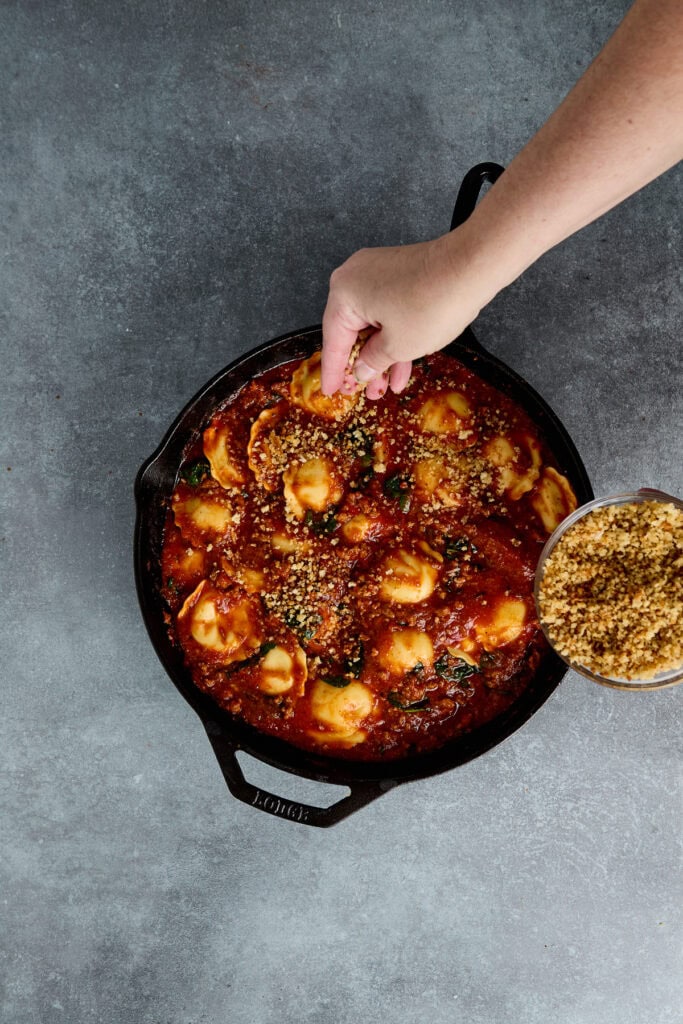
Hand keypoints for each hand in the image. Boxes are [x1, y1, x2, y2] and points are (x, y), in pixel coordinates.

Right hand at [321, 231, 487, 398]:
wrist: (472, 269)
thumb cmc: (433, 302)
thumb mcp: (398, 346)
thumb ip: (373, 361)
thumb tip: (362, 370)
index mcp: (344, 292)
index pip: (333, 341)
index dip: (334, 372)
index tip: (332, 391)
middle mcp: (355, 277)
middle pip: (352, 332)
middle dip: (363, 366)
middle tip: (364, 392)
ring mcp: (378, 274)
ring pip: (373, 324)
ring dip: (381, 356)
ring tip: (386, 386)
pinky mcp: (399, 274)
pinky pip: (389, 312)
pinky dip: (394, 337)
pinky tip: (401, 365)